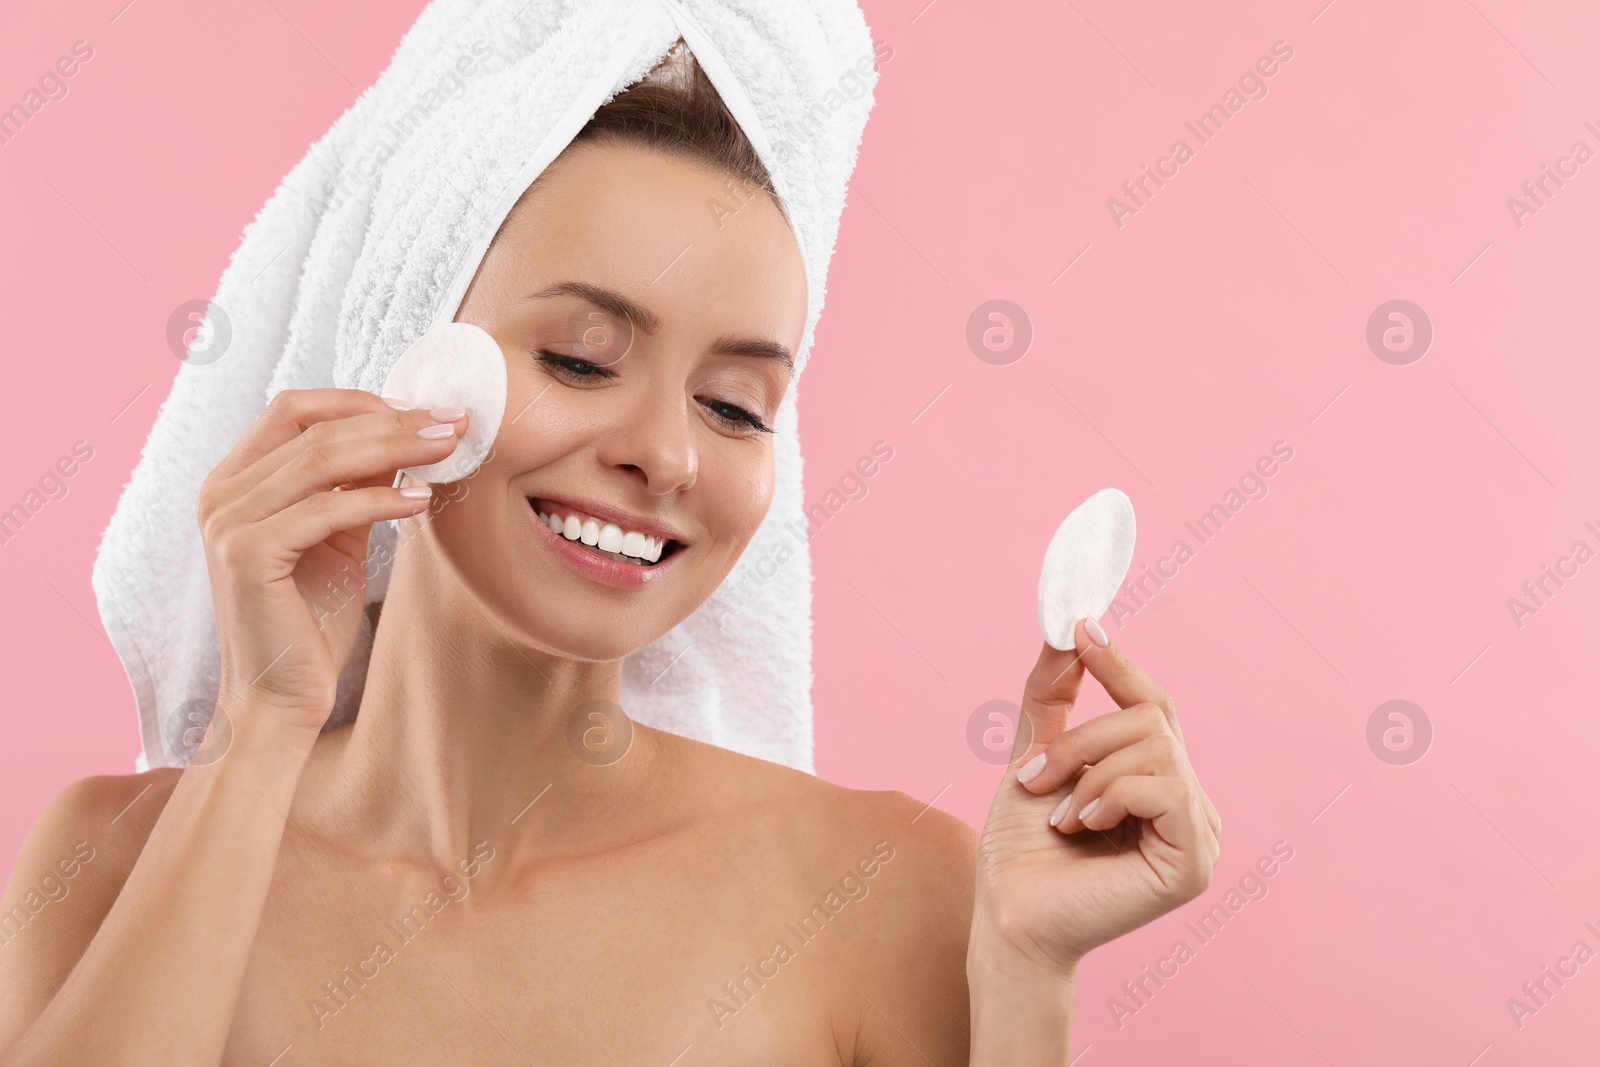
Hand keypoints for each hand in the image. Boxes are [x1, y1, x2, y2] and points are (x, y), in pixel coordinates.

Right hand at [196, 389, 467, 729]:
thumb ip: (358, 483)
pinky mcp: (247, 553)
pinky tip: (421, 500)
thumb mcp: (338, 536)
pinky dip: (380, 499)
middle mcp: (220, 492)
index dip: (359, 401)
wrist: (281, 696)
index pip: (293, 408)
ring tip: (448, 450)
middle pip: (314, 428)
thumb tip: (408, 432)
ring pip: (321, 458)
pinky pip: (326, 508)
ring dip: (395, 448)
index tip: (421, 408)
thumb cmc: (310, 620)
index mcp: (235, 480)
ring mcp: (227, 521)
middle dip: (392, 421)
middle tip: (453, 422)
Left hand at [972, 619, 1219, 971]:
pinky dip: (1110, 797)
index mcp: (1160, 781)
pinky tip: (1084, 829)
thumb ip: (1054, 698)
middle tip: (1035, 779)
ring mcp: (1200, 833)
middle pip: (1151, 718)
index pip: (1153, 706)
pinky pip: (1164, 788)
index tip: (1081, 626)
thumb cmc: (1022, 850)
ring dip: (1089, 773)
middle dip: (1082, 740)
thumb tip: (1070, 630)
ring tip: (1061, 816)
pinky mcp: (1195, 862)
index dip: (1121, 664)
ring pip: (1154, 747)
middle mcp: (1191, 804)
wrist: (1010, 918)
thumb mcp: (1034, 757)